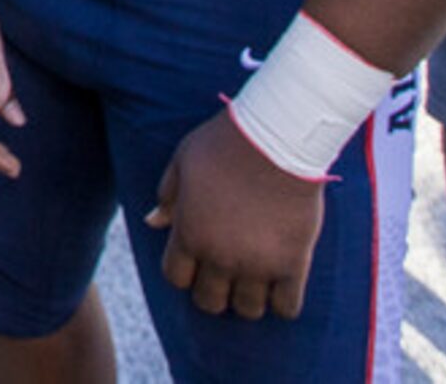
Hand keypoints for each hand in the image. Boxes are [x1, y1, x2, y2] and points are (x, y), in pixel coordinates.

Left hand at [143, 109, 327, 318]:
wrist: (278, 136)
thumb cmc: (226, 143)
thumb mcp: (184, 161)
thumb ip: (168, 195)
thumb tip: (152, 221)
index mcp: (189, 232)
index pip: (176, 277)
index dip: (184, 271)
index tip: (197, 260)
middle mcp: (220, 256)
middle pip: (209, 301)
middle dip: (214, 290)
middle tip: (226, 273)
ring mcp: (257, 264)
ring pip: (248, 309)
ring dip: (248, 297)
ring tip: (255, 278)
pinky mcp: (293, 264)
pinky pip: (288, 307)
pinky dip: (284, 302)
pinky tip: (283, 283)